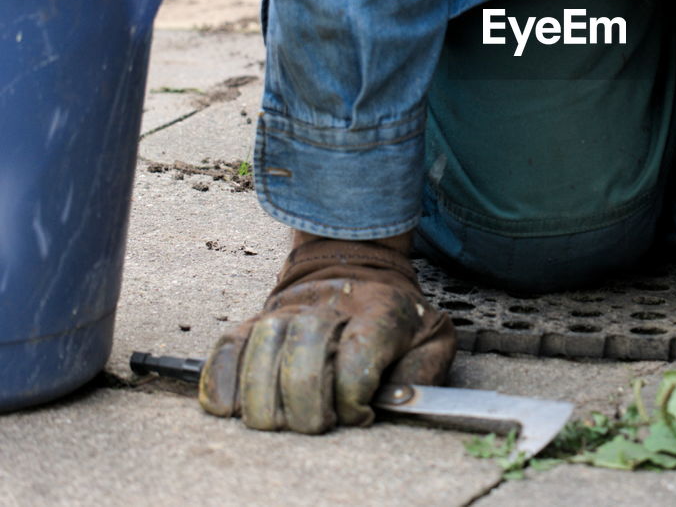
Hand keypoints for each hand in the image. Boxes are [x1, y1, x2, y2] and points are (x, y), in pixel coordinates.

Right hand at [198, 233, 455, 432]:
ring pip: (263, 350)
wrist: (356, 270)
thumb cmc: (395, 319)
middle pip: (305, 357)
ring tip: (278, 422)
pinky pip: (228, 346)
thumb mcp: (432, 338)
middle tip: (316, 425)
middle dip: (307, 405)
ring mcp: (287, 310)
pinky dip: (221, 379)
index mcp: (380, 311)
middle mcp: (328, 306)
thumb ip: (425, 372)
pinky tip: (230, 407)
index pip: (357, 355)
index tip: (359, 414)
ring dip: (264, 398)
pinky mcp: (255, 319)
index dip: (353, 397)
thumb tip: (399, 401)